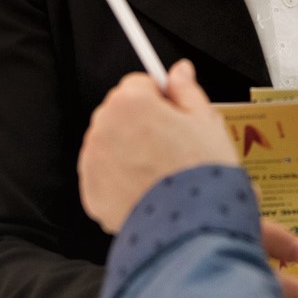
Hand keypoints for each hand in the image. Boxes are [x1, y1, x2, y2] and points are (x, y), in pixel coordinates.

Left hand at [78, 61, 236, 232]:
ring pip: (111, 144)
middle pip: (121, 112)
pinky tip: (147, 189)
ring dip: (129, 150)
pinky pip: (105, 175)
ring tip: (161, 172)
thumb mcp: (206, 121)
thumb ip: (187, 90)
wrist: (190, 226)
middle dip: (142, 123)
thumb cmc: (200, 172)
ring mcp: (93, 161)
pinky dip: (120, 180)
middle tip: (172, 145)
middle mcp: (104, 127)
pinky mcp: (91, 192)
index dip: (161, 98)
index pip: (139, 83)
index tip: (174, 113)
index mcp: (130, 101)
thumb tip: (180, 71)